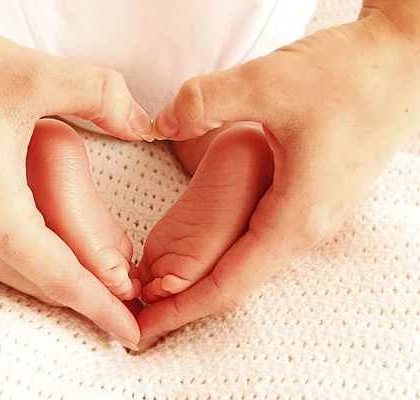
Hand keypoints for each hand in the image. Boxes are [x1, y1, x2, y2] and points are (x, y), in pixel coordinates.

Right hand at [0, 3, 153, 346]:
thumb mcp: (31, 75)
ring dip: (61, 278)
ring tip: (103, 277)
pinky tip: (53, 249)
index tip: (133, 331)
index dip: (103, 307)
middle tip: (132, 296)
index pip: (62, 280)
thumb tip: (143, 122)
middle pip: (42, 283)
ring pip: (18, 273)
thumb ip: (100, 95)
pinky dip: (33, 260)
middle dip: (89, 295)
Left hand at [138, 5, 419, 347]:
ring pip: (248, 264)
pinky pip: (258, 242)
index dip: (181, 308)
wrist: (401, 62)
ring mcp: (310, 215)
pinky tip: (200, 253)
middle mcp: (306, 228)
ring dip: (204, 281)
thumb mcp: (270, 82)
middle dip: (186, 303)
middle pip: (236, 282)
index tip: (143, 328)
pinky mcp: (308, 198)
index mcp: (296, 217)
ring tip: (159, 291)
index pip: (229, 283)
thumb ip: (206, 101)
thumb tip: (160, 122)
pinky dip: (223, 256)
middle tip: (140, 317)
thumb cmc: (349, 75)